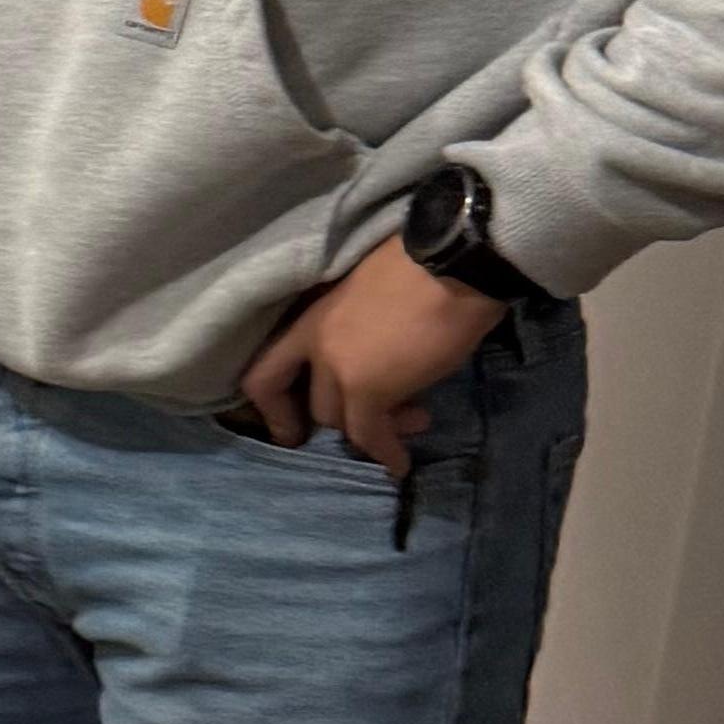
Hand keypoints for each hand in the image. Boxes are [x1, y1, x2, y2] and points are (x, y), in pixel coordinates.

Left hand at [237, 234, 497, 471]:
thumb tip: (381, 352)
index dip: (276, 407)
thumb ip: (360, 327)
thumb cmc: (426, 262)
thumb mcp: (373, 292)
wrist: (455, 259)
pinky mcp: (369, 389)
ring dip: (375, 431)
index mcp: (312, 315)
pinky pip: (369, 435)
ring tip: (416, 420)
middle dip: (349, 417)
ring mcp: (337, 367)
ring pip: (339, 421)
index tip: (295, 426)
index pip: (267, 371)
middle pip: (315, 402)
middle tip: (391, 415)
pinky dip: (385, 453)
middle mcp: (314, 342)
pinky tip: (400, 464)